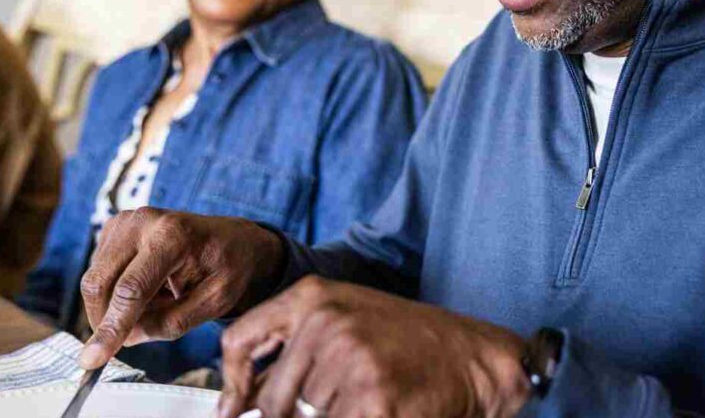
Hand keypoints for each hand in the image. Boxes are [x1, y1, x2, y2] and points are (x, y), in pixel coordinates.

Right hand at [77, 207, 285, 368]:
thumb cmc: (228, 268)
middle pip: (100, 282)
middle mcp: (143, 222)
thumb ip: (171, 323)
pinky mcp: (115, 228)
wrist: (232, 238)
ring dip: (112, 305)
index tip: (94, 359)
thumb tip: (126, 338)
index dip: (110, 328)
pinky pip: (98, 271)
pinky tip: (144, 290)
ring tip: (154, 303)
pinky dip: (112, 291)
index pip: (130, 290)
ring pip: (95, 279)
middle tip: (119, 343)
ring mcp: (125, 221)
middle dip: (103, 321)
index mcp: (173, 237)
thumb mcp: (214, 302)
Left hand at [218, 276, 532, 417]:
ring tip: (368, 400)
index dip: (231, 385)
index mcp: (313, 298)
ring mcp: (350, 361)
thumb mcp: (345, 321)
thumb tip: (241, 399)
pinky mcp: (373, 400)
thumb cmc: (410, 342)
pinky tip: (381, 409)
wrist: (473, 358)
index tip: (231, 410)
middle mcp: (326, 323)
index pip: (240, 341)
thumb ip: (293, 346)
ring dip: (332, 416)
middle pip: (271, 400)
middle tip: (336, 404)